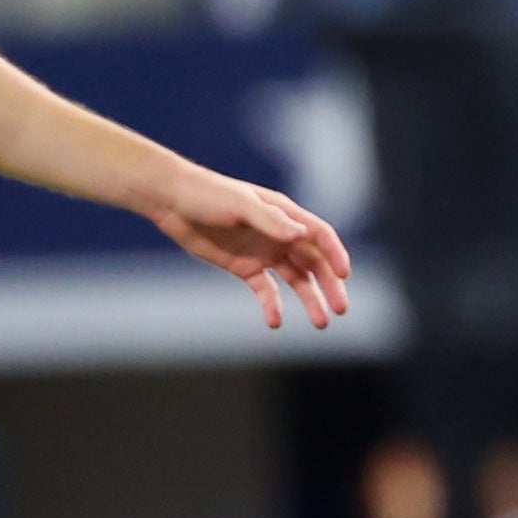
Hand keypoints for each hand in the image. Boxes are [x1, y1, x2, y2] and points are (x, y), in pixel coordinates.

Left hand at [142, 163, 353, 328]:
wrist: (173, 201)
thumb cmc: (208, 194)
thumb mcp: (240, 205)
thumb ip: (270, 220)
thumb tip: (300, 235)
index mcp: (284, 214)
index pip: (320, 235)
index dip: (335, 254)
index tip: (344, 275)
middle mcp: (280, 234)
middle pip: (314, 262)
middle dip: (330, 285)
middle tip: (341, 309)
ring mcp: (263, 252)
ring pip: (296, 279)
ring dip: (309, 299)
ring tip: (321, 323)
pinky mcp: (244, 267)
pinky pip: (266, 290)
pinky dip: (273, 305)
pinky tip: (275, 322)